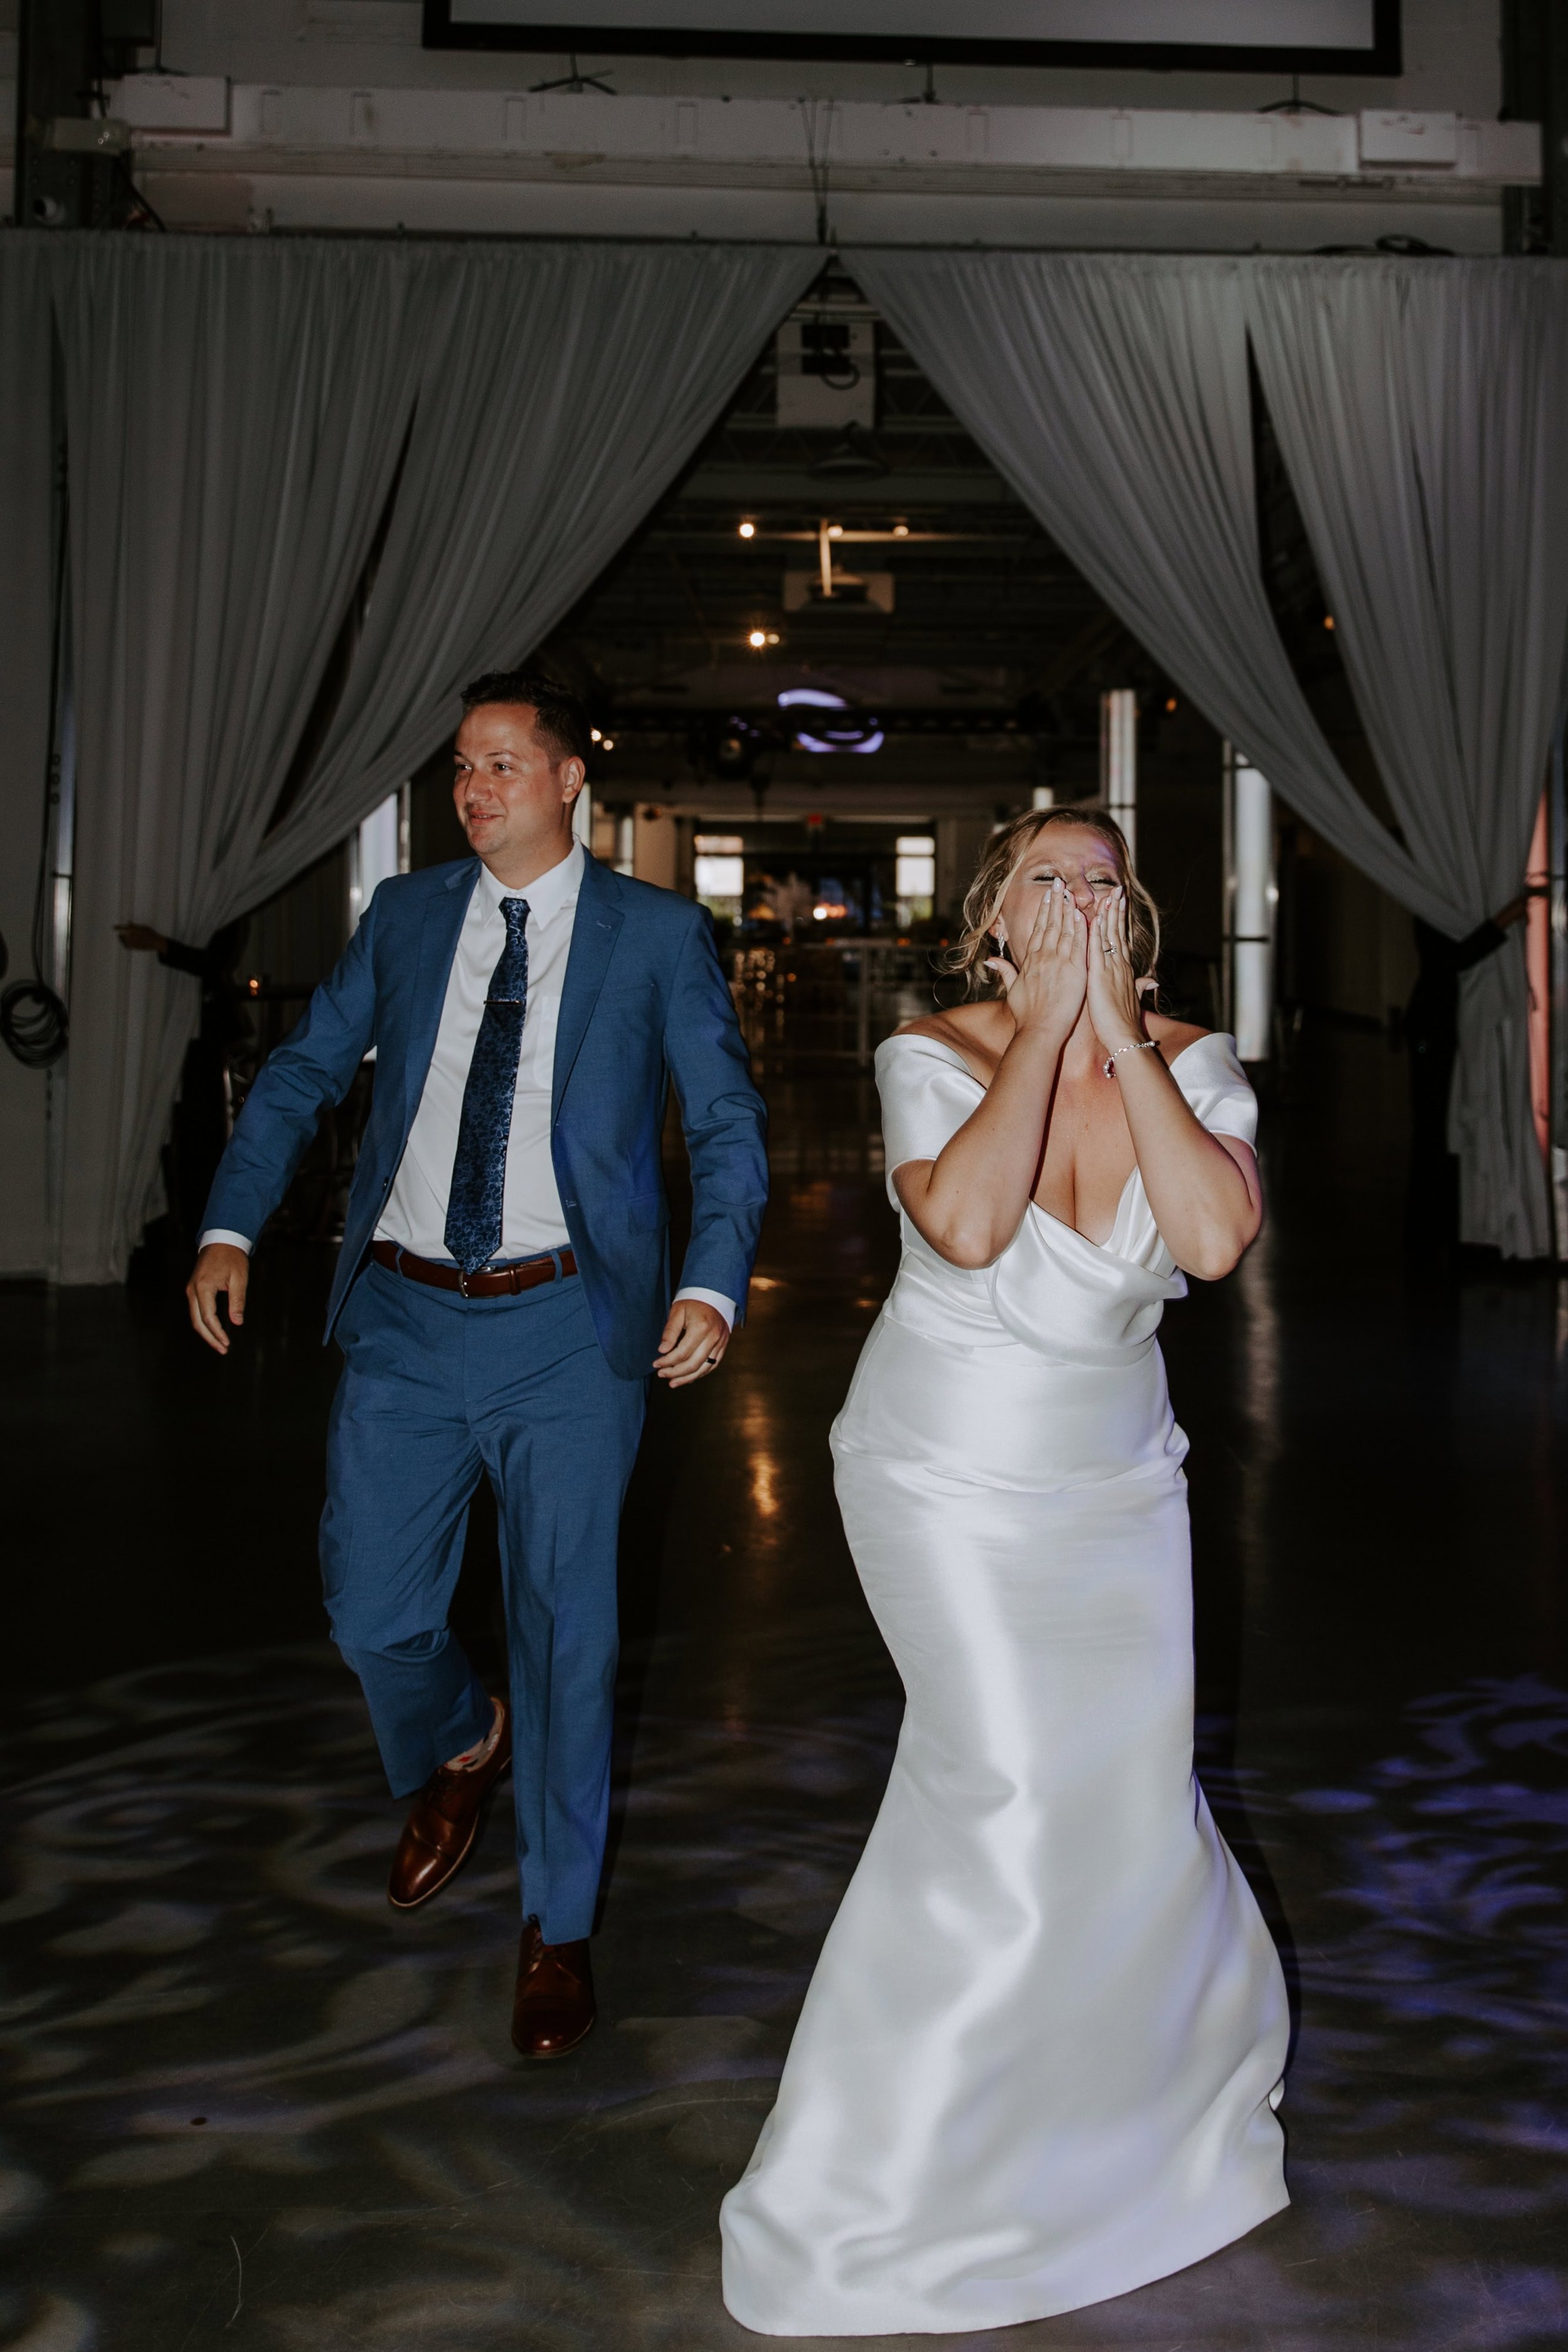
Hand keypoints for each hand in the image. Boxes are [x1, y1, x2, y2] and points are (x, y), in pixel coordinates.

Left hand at [116, 923, 167, 953]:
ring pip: (123, 942)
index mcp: (134, 930)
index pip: (123, 928)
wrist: (155, 942)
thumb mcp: (143, 927)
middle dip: (120, 936)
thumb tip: (129, 922)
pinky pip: (127, 946)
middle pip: (122, 936)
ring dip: (121, 940)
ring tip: (120, 939)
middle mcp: (132, 936)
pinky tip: (125, 944)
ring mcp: (133, 942)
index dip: (118, 927)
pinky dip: (125, 944)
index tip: (113, 927)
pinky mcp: (134, 947)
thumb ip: (135, 925)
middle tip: (119, 935)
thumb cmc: (150, 933)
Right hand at [187, 1243, 249, 1354]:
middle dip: (210, 1338)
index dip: (218, 1333)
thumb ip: (237, 1301)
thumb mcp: (239, 1279)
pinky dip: (204, 1323)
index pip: (208, 1317)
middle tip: (223, 1350)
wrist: (221, 1240)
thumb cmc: (232, 1257)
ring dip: (206, 1332)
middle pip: (197, 1322)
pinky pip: (196, 1311)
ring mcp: (191, 1290)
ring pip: (195, 1318)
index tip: (227, 1344)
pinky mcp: (193, 1289)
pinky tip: (215, 1331)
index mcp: (203, 1287)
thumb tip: (237, 1322)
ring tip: (220, 1344)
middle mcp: (193, 1290)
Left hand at [654, 1298, 729, 1388]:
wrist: (715, 1295)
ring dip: (687, 1378)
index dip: (667, 1362)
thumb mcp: (677, 1312)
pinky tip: (688, 1377)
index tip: (656, 1364)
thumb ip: (670, 1332)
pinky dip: (700, 1373)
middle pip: (693, 1364)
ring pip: (704, 1368)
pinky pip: (713, 1365)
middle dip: (675, 1373)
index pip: (682, 1353)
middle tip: (661, 1374)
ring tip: (673, 1383)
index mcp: (701, 1327)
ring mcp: (721, 1343)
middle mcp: (713, 1337)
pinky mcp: (723, 1346)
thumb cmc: (693, 1302)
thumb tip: (662, 1351)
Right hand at [985, 878, 1085, 1038]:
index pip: (1039, 930)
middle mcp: (1044, 958)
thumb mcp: (1011, 990)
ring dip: (1067, 909)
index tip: (1048, 896)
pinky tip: (1082, 914)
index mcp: (1031, 961)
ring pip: (1064, 930)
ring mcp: (1059, 963)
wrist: (1039, 1030)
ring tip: (1070, 891)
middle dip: (1055, 902)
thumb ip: (1004, 972)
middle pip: (1051, 924)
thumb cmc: (1026, 1015)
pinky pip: (1078, 945)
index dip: (1044, 911)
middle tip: (1059, 883)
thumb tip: (989, 960)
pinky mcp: (1074, 971)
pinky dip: (1080, 929)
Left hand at [1086, 886, 1145, 1053]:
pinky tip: (1095, 919)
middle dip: (1117, 910)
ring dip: (1109, 914)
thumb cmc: (1124, 1020)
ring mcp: (1111, 968)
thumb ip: (1140, 985)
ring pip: (1110, 936)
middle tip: (1117, 889)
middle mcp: (1119, 965)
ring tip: (1109, 895)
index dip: (1119, 920)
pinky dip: (1097, 934)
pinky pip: (1098, 950)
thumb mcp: (1132, 998)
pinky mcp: (1100, 976)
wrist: (1124, 1035)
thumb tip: (1153, 980)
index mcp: (1123, 969)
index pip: (1120, 939)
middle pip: (1117, 931)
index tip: (1118, 903)